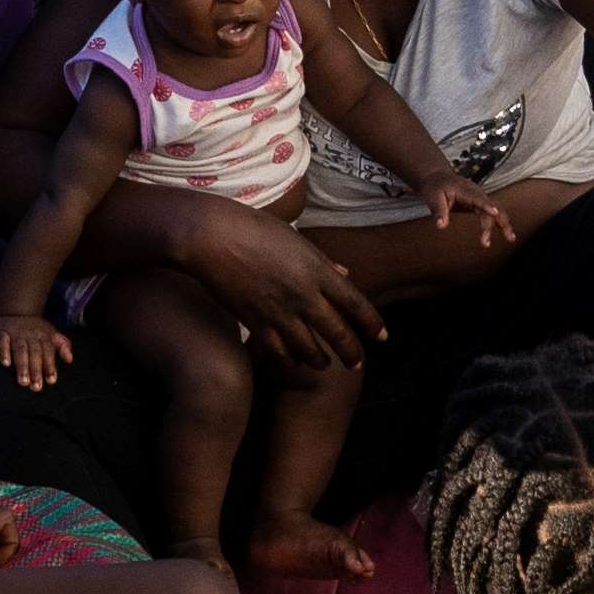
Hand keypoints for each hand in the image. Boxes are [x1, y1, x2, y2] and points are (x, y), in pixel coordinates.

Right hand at [0, 312, 71, 389]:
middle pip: (34, 353)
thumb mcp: (50, 334)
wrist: (12, 311)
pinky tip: (6, 364)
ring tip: (23, 382)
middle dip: (36, 370)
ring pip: (19, 350)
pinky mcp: (1, 333)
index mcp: (44, 336)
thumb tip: (70, 359)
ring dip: (22, 366)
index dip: (50, 366)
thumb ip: (63, 346)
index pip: (48, 351)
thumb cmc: (34, 330)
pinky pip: (2, 342)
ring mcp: (16, 333)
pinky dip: (4, 352)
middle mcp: (30, 335)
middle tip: (36, 387)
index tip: (51, 380)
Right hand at [186, 200, 382, 368]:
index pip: (355, 303)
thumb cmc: (252, 228)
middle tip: (357, 364)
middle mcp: (302, 294)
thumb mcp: (294, 238)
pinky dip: (288, 357)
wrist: (211, 237)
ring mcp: (278, 311)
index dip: (372, 323)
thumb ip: (322, 261)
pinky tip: (292, 359)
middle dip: (351, 352)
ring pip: (308, 348)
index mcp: (316, 269)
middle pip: (336, 332)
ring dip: (319, 360)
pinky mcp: (254, 321)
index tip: (382, 338)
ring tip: (323, 365)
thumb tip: (344, 274)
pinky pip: (278, 350)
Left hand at [419, 176, 516, 261]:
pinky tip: (507, 234)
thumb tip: (441, 226)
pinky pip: (494, 213)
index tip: (495, 213)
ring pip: (498, 209)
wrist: (438, 178)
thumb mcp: (432, 197)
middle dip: (497, 222)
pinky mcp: (481, 204)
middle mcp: (476, 193)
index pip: (478, 198)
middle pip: (492, 205)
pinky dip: (501, 223)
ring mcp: (480, 198)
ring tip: (511, 238)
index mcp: (465, 190)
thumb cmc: (435, 187)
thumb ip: (438, 211)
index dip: (487, 205)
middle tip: (496, 239)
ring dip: (504, 223)